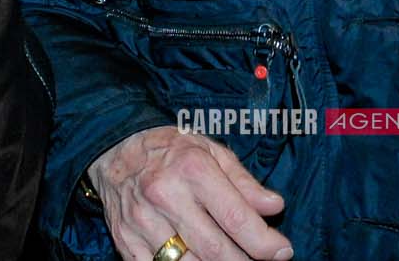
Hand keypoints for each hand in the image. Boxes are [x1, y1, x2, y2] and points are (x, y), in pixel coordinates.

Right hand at [87, 126, 292, 260]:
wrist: (115, 148)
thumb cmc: (172, 150)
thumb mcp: (212, 152)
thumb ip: (244, 183)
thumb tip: (274, 207)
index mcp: (192, 169)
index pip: (235, 217)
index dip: (263, 241)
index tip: (282, 251)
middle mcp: (166, 196)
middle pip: (214, 249)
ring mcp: (142, 222)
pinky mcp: (126, 241)